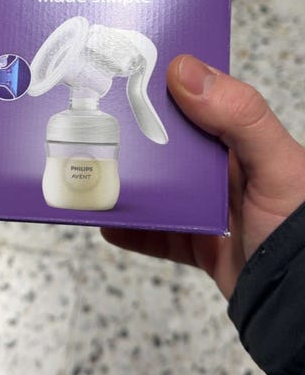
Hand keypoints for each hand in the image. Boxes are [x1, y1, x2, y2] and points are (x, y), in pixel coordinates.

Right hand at [102, 55, 304, 299]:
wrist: (300, 306)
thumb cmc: (300, 228)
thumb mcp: (277, 164)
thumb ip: (238, 116)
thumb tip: (183, 71)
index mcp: (244, 138)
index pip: (200, 98)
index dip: (166, 81)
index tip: (123, 68)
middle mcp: (225, 169)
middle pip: (169, 143)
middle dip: (134, 132)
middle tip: (93, 119)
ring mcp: (209, 208)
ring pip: (158, 188)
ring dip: (127, 182)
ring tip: (91, 170)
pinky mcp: (198, 244)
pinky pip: (156, 233)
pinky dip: (131, 229)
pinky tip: (106, 221)